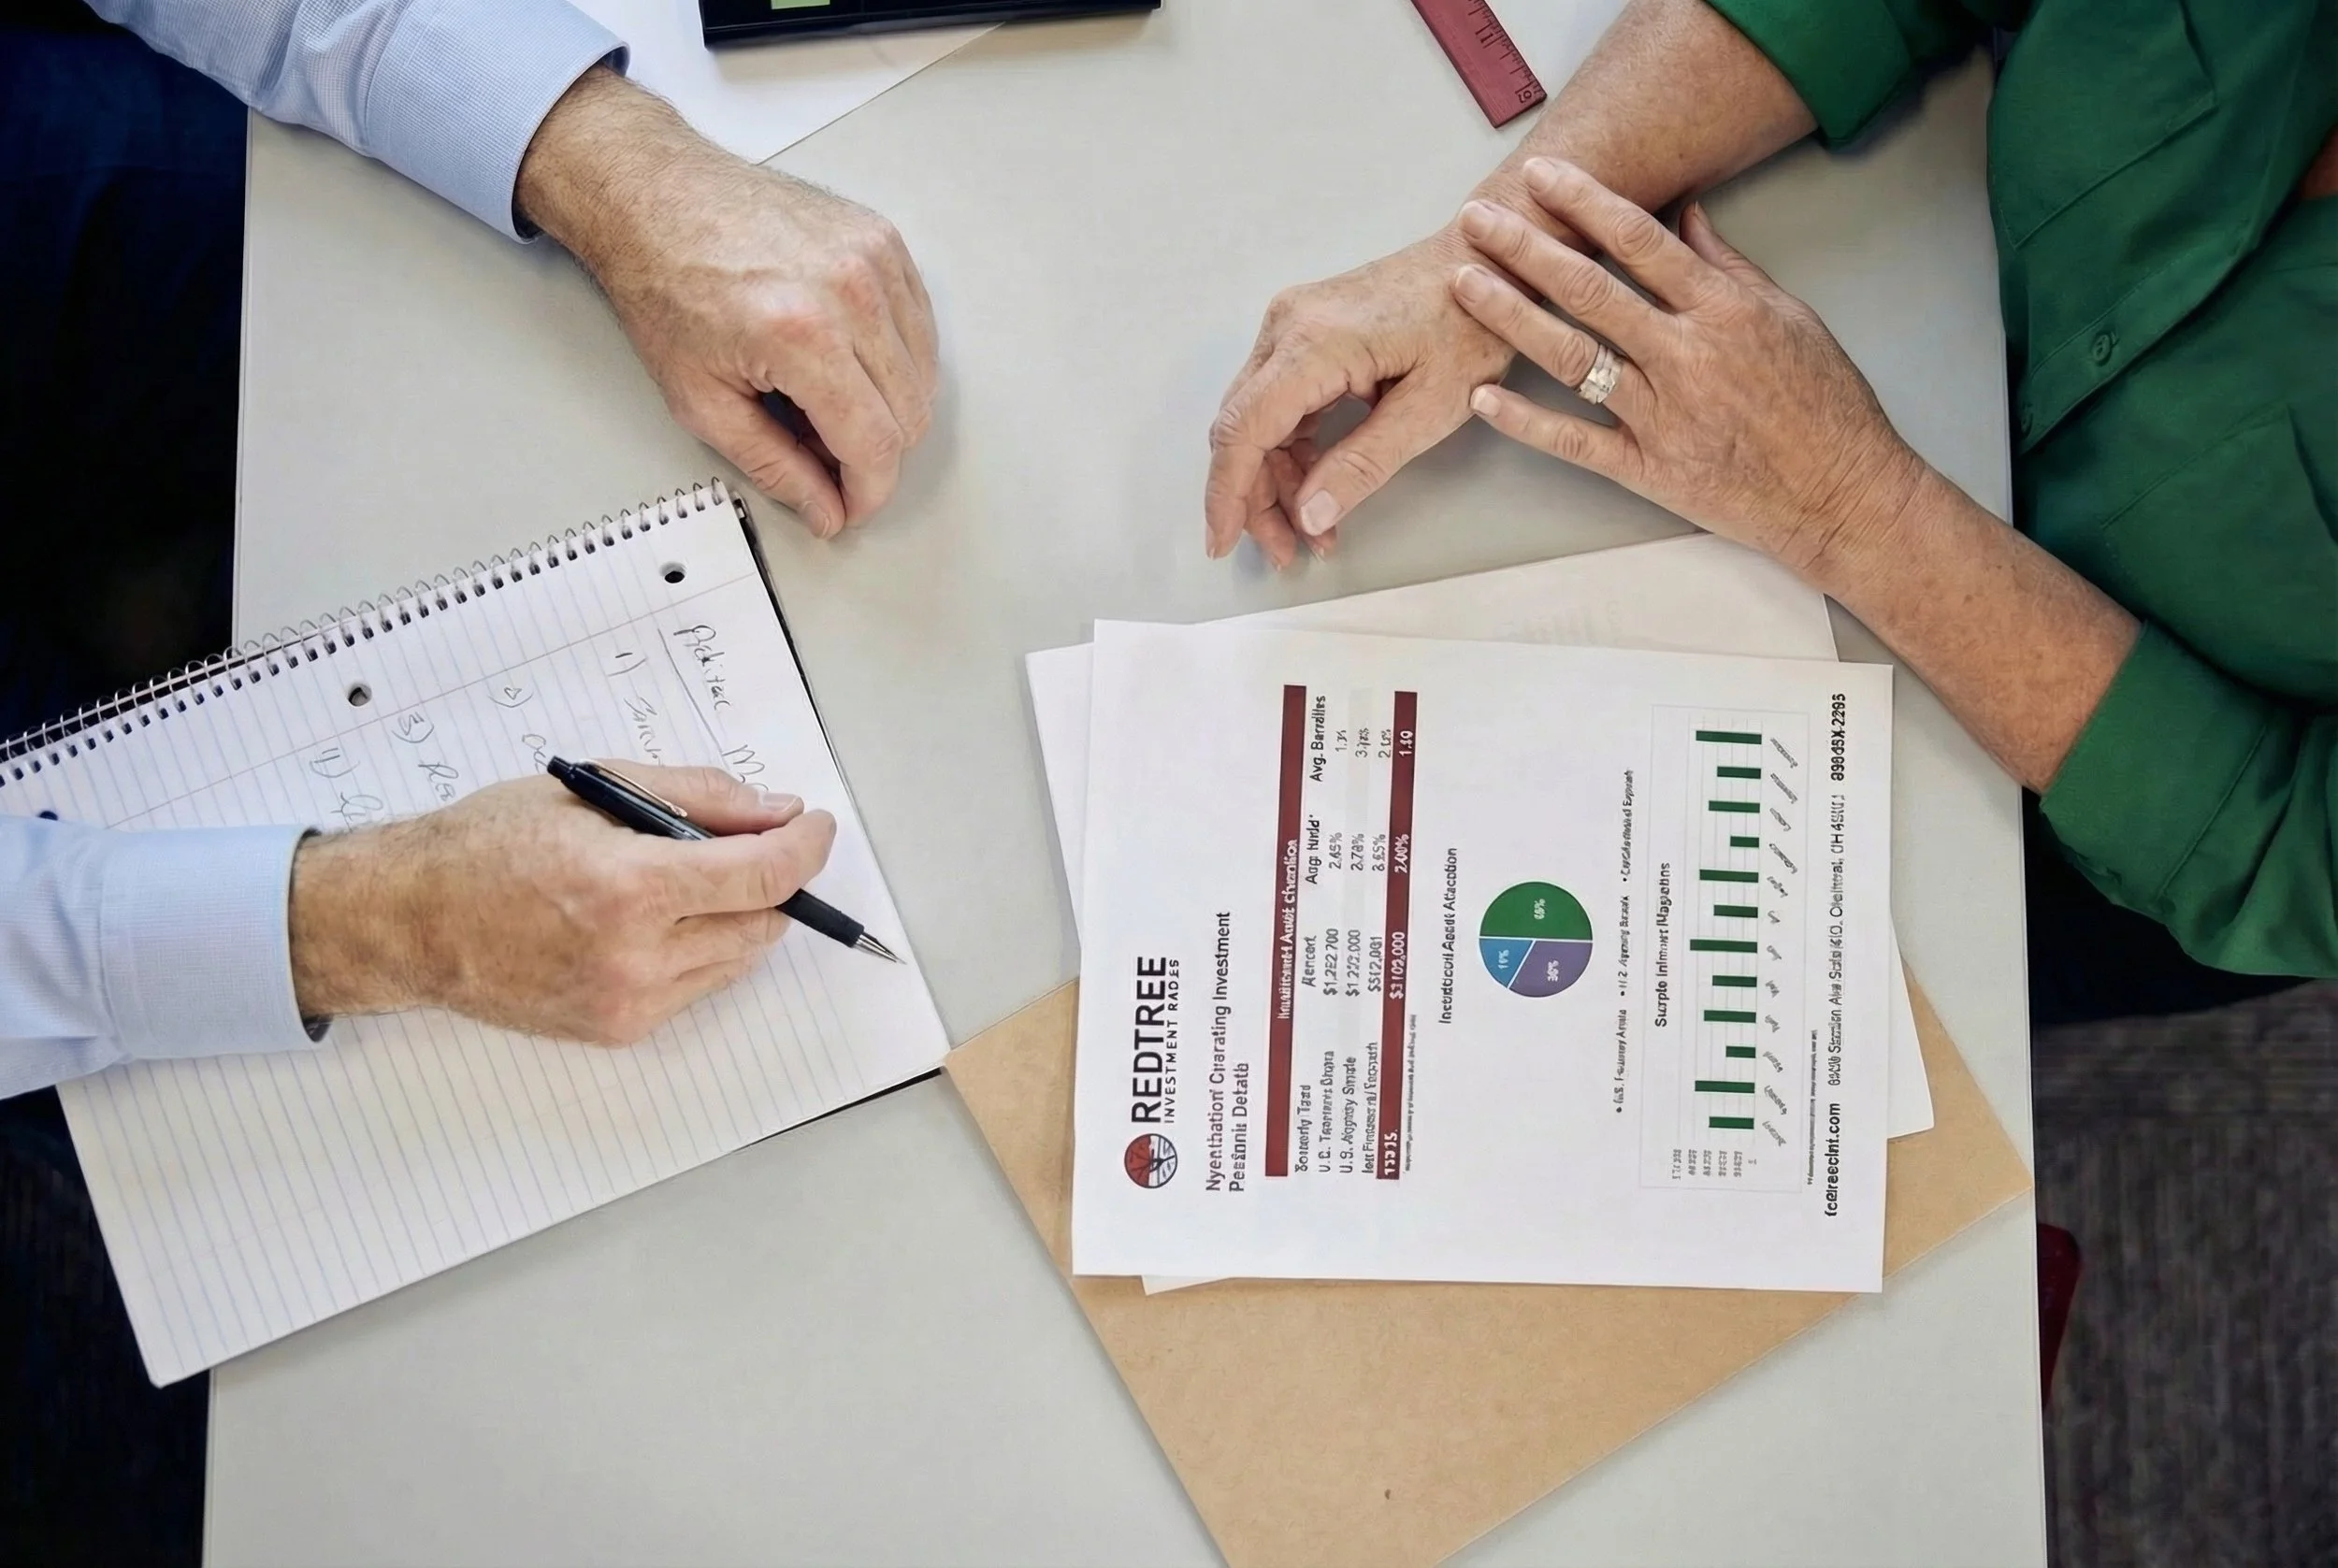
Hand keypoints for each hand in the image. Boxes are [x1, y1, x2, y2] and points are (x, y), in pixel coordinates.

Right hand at [288, 766, 836, 1045]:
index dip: (804, 847)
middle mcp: (635, 956)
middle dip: (772, 880)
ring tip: (690, 881)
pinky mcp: (618, 1030)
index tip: (814, 827)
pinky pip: (697, 988)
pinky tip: (658, 921)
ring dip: (738, 917)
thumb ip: (699, 798)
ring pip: (736, 960)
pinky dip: (700, 951)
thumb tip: (776, 811)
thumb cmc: (489, 844)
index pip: (763, 875)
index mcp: (631, 887)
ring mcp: (628, 1002)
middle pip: (761, 923)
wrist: (411, 920)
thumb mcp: (595, 789)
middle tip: (752, 846)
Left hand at [518, 68, 937, 538]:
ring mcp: (874, 257)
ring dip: (887, 407)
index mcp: (802, 335)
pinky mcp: (883, 240)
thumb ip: (774, 466)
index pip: (877, 444)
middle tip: (823, 451)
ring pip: (925, 375)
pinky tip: (846, 359)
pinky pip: (921, 327)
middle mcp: (850, 290)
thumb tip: (824, 509)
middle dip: (875, 454)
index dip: (869, 494)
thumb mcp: (702, 401)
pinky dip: (894, 360)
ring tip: (825, 399)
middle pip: (911, 414)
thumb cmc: (665, 284)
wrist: (654, 198)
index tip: (851, 507)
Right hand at [1205, 226, 1525, 567]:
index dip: (1228, 494)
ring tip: (1312, 530)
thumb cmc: (1472, 322)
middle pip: (1240, 429)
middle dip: (1254, 498)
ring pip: (1255, 419)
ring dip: (1274, 479)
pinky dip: (1290, 448)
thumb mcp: (1430, 406)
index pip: (1243, 430)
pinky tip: (1317, 485)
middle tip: (1286, 552)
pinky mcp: (1304, 331)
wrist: (1488, 259)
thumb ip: (1364, 463)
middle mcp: (1287, 326)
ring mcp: (1292, 325)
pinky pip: (1277, 401)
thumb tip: (1308, 515)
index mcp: (1314, 343)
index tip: (1223, 542)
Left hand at [1447, 159, 1926, 575]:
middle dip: (1528, 249)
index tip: (1541, 177)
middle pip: (1591, 291)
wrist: (1842, 496)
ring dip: (1512, 318)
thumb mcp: (1790, 317)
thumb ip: (1729, 266)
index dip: (1586, 203)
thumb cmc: (1824, 405)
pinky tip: (1482, 398)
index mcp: (1723, 311)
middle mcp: (1687, 357)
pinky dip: (1526, 422)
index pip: (1642, 242)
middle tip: (1477, 219)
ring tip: (1464, 284)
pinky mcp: (1648, 471)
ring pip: (1572, 358)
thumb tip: (1686, 212)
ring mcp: (1663, 416)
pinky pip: (1575, 443)